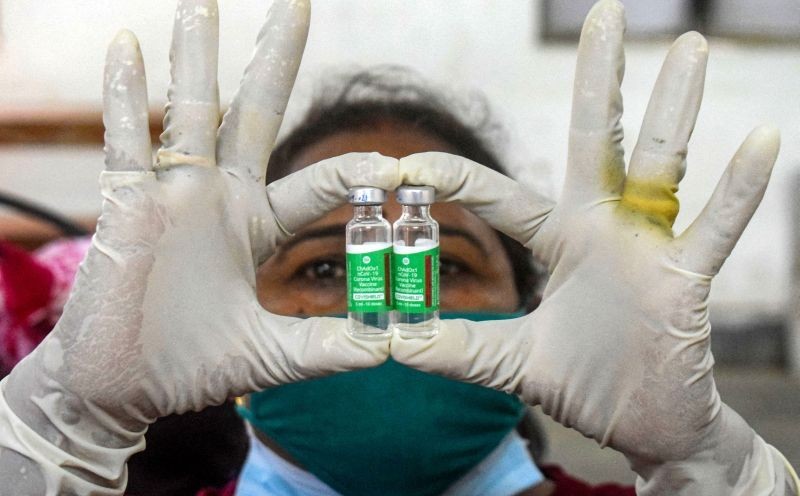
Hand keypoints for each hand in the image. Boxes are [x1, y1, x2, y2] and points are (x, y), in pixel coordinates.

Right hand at [0, 0, 396, 492]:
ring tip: (203, 3)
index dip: (356, 173)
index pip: (318, 183)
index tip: (396, 168)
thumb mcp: (268, 355)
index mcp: (259, 224)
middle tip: (298, 2)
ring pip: (189, 113)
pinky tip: (128, 48)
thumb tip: (388, 351)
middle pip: (255, 114)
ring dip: (196, 58)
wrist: (118, 389)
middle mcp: (220, 198)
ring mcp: (173, 197)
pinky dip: (125, 97)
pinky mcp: (127, 207)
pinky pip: (126, 143)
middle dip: (275, 60)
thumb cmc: (189, 367)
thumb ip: (324, 348)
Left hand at [393, 0, 796, 492]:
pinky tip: (762, 138)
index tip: (405, 165)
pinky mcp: (685, 278)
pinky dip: (740, 189)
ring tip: (690, 44)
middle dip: (599, 79)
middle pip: (599, 141)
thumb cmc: (584, 382)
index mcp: (558, 242)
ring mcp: (647, 247)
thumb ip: (459, 349)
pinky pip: (716, 228)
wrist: (642, 424)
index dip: (454, 180)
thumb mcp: (511, 364)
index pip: (501, 196)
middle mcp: (603, 229)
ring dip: (674, 107)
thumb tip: (396, 345)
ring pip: (663, 164)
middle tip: (604, 13)